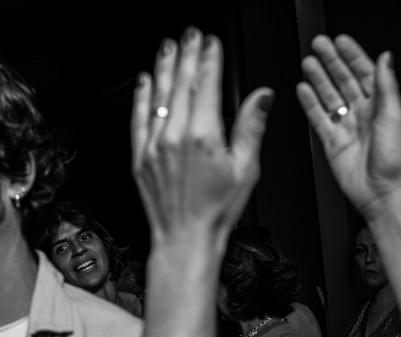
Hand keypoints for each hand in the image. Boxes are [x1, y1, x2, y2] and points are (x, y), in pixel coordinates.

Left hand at [131, 27, 272, 245]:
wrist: (185, 239)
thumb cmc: (216, 211)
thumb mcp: (245, 169)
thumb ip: (251, 127)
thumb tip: (262, 97)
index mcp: (203, 136)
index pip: (206, 85)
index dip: (209, 59)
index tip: (211, 42)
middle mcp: (175, 137)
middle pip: (181, 84)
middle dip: (187, 55)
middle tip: (190, 34)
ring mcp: (154, 146)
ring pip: (158, 96)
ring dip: (164, 68)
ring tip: (169, 47)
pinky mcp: (140, 158)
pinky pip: (138, 119)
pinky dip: (141, 97)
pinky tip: (144, 82)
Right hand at [296, 35, 400, 220]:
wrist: (380, 192)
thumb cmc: (393, 161)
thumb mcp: (394, 116)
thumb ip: (387, 86)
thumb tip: (386, 59)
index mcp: (381, 105)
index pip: (365, 72)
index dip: (352, 56)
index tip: (340, 42)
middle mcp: (363, 113)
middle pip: (344, 80)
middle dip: (331, 62)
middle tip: (318, 46)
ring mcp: (346, 126)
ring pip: (329, 96)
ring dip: (319, 79)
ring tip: (307, 63)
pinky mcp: (332, 141)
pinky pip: (318, 118)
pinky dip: (310, 103)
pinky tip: (303, 90)